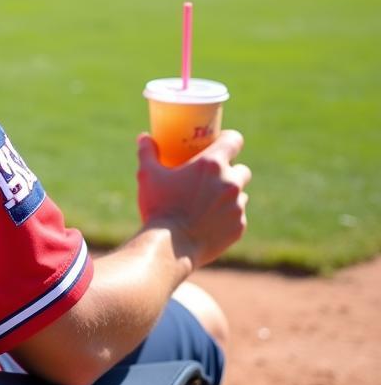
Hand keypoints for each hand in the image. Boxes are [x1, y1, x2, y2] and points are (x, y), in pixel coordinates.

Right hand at [136, 131, 250, 269]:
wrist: (170, 247)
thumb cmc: (159, 206)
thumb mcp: (148, 175)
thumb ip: (147, 153)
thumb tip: (144, 138)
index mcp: (212, 165)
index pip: (234, 140)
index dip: (228, 140)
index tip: (219, 144)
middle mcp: (230, 183)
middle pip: (241, 170)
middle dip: (230, 171)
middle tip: (211, 177)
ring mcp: (237, 206)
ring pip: (240, 194)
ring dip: (229, 195)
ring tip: (208, 201)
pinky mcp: (238, 227)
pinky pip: (238, 216)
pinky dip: (227, 216)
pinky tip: (209, 221)